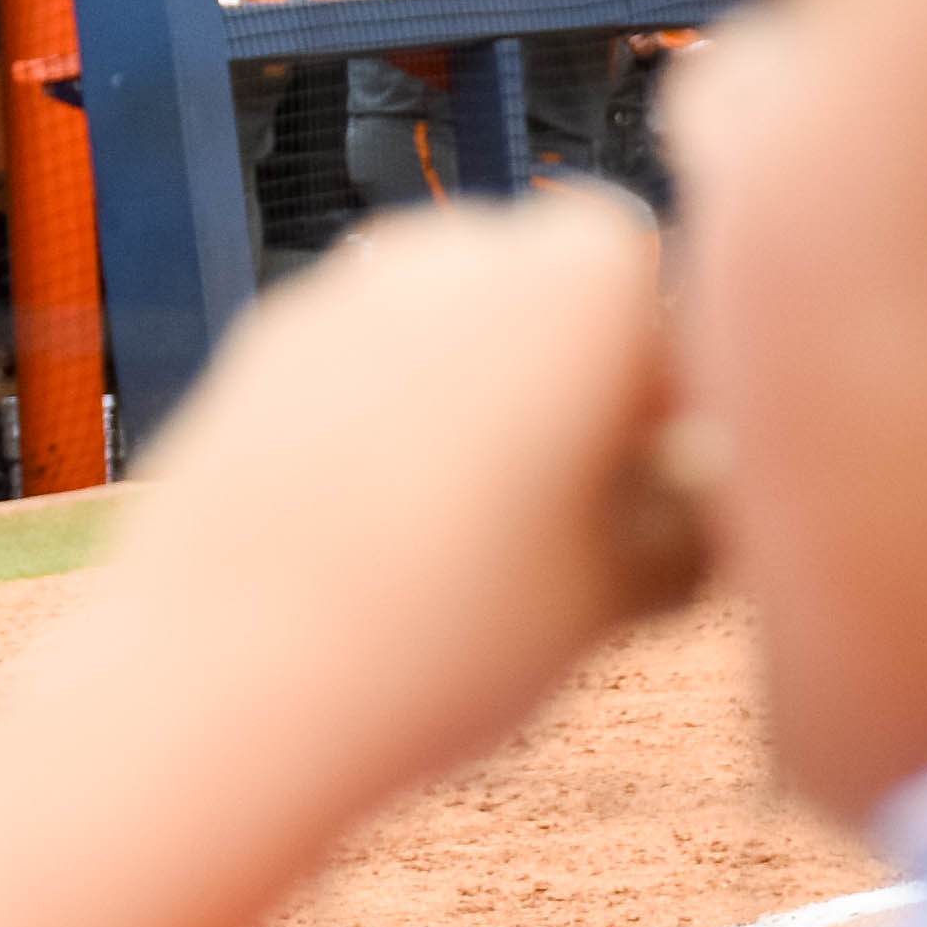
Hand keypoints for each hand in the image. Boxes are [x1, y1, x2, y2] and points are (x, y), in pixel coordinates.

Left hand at [86, 193, 702, 836]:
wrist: (221, 683)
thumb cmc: (449, 630)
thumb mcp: (627, 590)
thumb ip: (692, 521)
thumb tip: (706, 502)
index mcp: (580, 273)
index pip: (668, 296)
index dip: (679, 393)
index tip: (675, 482)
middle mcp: (460, 244)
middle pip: (555, 297)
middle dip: (577, 384)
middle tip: (586, 517)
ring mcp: (345, 286)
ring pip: (454, 329)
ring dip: (482, 402)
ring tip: (478, 543)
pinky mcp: (259, 346)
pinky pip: (363, 366)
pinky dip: (388, 423)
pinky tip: (382, 538)